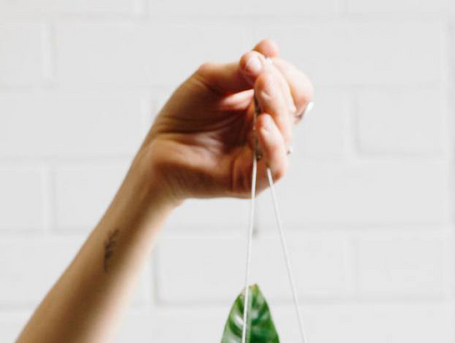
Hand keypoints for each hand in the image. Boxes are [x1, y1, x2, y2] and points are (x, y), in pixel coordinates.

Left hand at [140, 39, 313, 205]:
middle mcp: (268, 131)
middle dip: (280, 86)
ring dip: (277, 107)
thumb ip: (240, 69)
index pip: (294, 89)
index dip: (284, 73)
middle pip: (295, 107)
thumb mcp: (211, 79)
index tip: (258, 60)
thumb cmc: (184, 115)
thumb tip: (271, 49)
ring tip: (262, 89)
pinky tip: (263, 124)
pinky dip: (273, 143)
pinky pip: (276, 167)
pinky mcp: (252, 181)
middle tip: (260, 74)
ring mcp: (262, 156)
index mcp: (263, 106)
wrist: (160, 150)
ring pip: (287, 134)